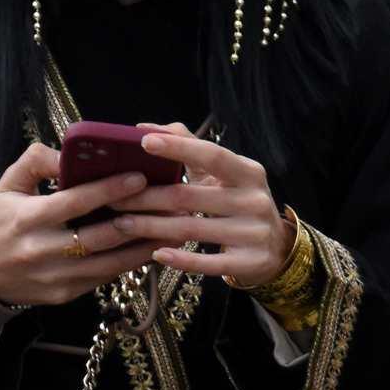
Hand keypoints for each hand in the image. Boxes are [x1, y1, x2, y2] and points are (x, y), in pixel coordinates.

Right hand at [0, 142, 155, 307]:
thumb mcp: (7, 185)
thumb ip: (36, 162)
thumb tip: (70, 152)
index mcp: (27, 219)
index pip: (74, 202)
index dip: (109, 190)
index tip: (140, 176)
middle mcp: (43, 251)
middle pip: (100, 236)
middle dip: (139, 219)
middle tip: (171, 203)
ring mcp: (56, 277)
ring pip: (110, 262)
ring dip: (145, 246)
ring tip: (175, 228)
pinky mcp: (65, 294)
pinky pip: (105, 277)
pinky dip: (130, 263)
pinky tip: (153, 249)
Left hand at [112, 125, 293, 286]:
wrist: (276, 247)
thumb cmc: (238, 201)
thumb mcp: (223, 174)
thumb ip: (188, 145)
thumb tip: (144, 127)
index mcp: (248, 172)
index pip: (211, 155)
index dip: (178, 148)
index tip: (143, 142)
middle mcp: (254, 200)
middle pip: (189, 196)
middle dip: (147, 197)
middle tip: (113, 198)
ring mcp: (254, 233)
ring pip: (192, 229)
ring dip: (151, 227)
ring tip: (121, 224)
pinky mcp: (249, 262)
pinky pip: (207, 262)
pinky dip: (179, 258)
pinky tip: (155, 254)